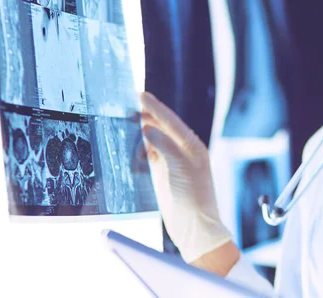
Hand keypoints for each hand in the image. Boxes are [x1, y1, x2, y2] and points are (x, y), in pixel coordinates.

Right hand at [140, 92, 234, 265]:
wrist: (194, 227)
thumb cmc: (194, 199)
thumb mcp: (180, 168)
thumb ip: (164, 146)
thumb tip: (147, 127)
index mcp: (193, 146)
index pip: (171, 121)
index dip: (155, 107)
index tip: (140, 94)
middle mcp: (184, 151)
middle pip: (164, 127)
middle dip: (148, 114)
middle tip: (130, 99)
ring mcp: (173, 163)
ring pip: (156, 139)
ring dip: (143, 128)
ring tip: (127, 115)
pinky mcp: (164, 175)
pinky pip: (151, 154)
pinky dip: (141, 145)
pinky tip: (131, 140)